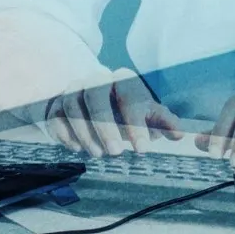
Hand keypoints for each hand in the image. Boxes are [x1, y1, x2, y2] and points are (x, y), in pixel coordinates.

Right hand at [44, 76, 183, 155]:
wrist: (94, 103)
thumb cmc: (126, 111)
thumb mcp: (148, 114)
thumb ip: (163, 122)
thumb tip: (179, 133)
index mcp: (122, 79)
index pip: (128, 93)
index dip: (135, 121)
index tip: (142, 150)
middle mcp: (95, 79)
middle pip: (95, 95)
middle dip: (105, 125)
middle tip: (116, 153)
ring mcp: (73, 90)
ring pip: (72, 104)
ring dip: (85, 131)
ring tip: (98, 154)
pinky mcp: (56, 104)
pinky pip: (55, 114)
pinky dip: (64, 132)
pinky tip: (76, 148)